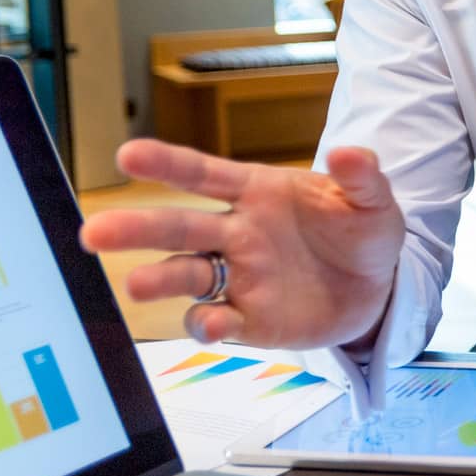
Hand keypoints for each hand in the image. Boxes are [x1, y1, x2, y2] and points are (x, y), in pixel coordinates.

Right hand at [78, 139, 403, 349]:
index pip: (203, 174)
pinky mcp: (251, 319)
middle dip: (136, 228)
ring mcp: (240, 277)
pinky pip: (219, 321)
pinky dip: (210, 324)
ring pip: (186, 275)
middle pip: (178, 227)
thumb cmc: (362, 231)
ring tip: (137, 285)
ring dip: (159, 279)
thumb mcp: (373, 199)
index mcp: (257, 192)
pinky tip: (213, 323)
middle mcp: (237, 234)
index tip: (128, 155)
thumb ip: (362, 175)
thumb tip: (350, 152)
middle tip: (95, 231)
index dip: (167, 164)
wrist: (380, 286)